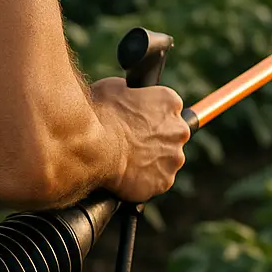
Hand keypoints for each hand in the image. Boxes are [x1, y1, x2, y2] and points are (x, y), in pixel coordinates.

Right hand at [91, 77, 189, 203]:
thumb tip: (128, 95)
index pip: (169, 109)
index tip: (140, 121)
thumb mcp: (114, 88)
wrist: (92, 146)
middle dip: (155, 140)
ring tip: (124, 161)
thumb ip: (131, 92)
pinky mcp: (164, 182)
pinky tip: (125, 176)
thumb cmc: (99, 114)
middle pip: (172, 136)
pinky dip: (142, 181)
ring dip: (150, 161)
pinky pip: (155, 182)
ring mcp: (174, 158)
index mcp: (170, 102)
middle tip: (131, 143)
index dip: (152, 116)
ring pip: (165, 161)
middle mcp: (179, 130)